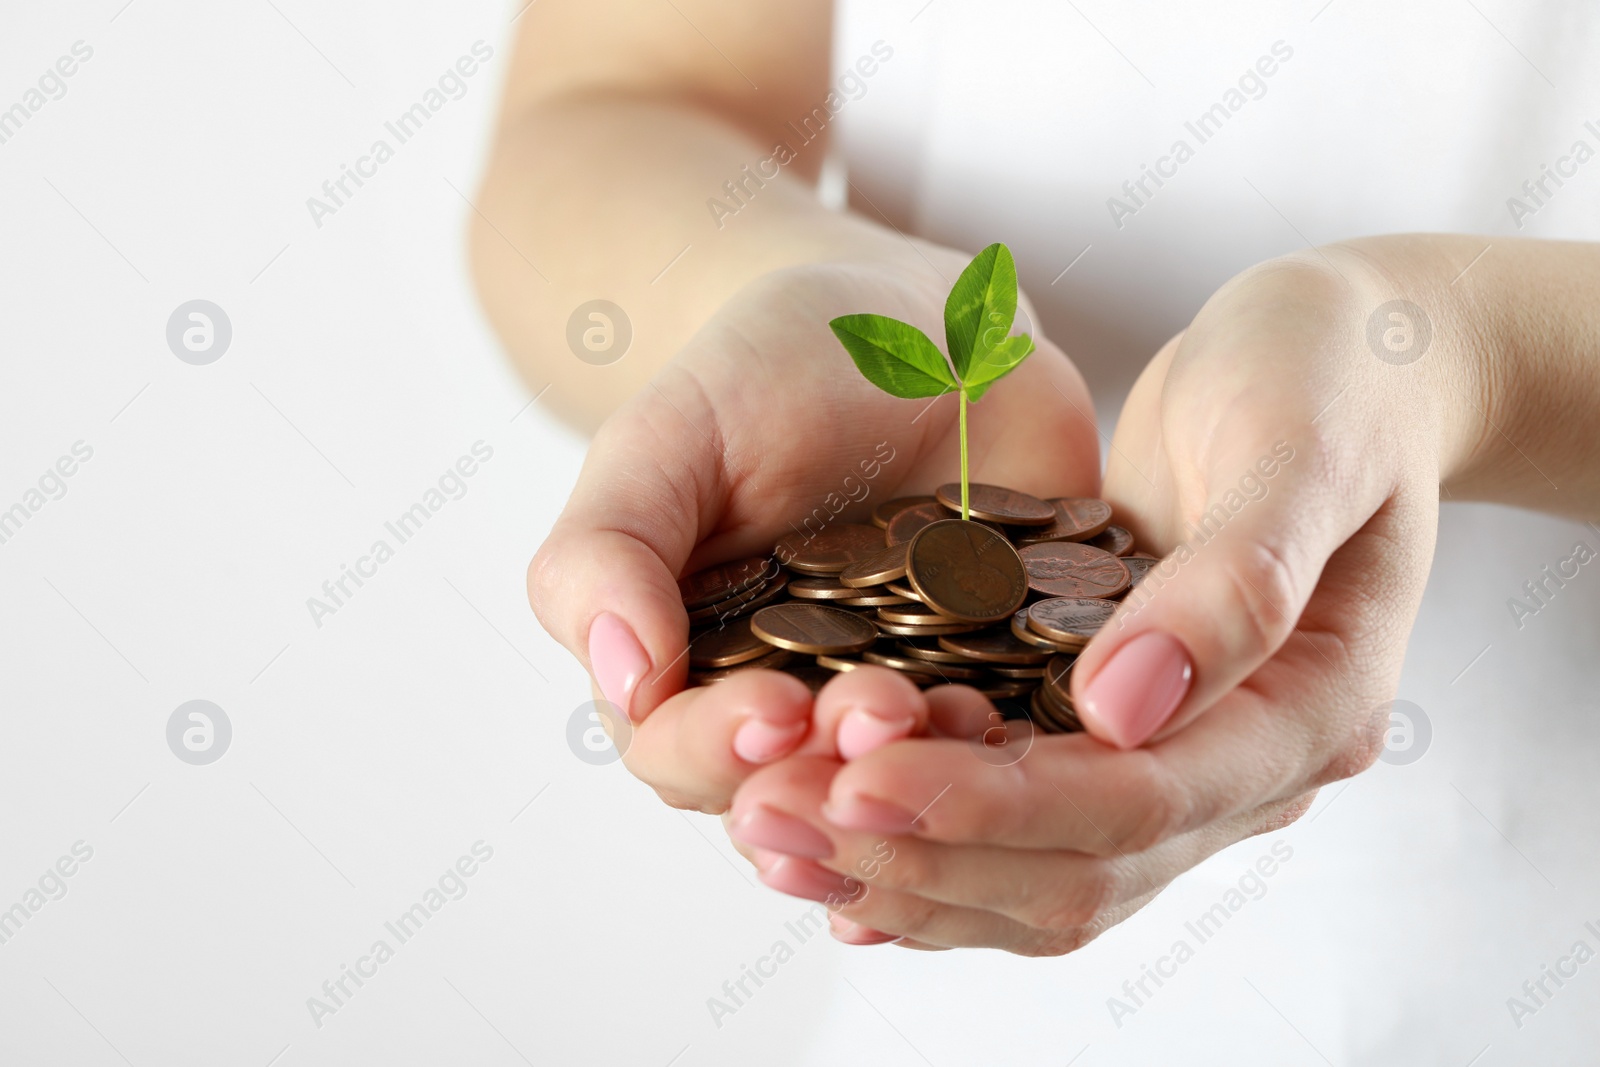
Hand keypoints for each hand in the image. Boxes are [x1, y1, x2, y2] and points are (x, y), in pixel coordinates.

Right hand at [531, 253, 1098, 811]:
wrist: (923, 332)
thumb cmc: (771, 368)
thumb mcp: (669, 435)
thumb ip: (607, 550)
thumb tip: (620, 681)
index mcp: (686, 665)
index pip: (677, 754)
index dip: (717, 752)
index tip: (776, 708)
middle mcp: (788, 707)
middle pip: (795, 796)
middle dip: (834, 774)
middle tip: (885, 707)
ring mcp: (898, 704)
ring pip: (904, 795)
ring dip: (932, 785)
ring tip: (968, 716)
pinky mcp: (1000, 689)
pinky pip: (1009, 755)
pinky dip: (1022, 758)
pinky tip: (1042, 732)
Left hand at [724, 243, 1477, 950]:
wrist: (1342, 366)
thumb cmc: (1326, 378)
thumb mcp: (1295, 448)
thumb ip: (1234, 580)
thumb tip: (1120, 711)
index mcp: (1310, 713)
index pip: (1141, 801)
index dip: (997, 804)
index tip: (863, 779)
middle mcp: (1248, 768)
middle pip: (1077, 871)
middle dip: (922, 853)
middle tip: (774, 821)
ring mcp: (1186, 763)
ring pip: (1039, 877)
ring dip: (905, 868)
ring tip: (772, 838)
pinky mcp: (1122, 738)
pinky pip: (1024, 828)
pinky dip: (931, 844)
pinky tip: (833, 844)